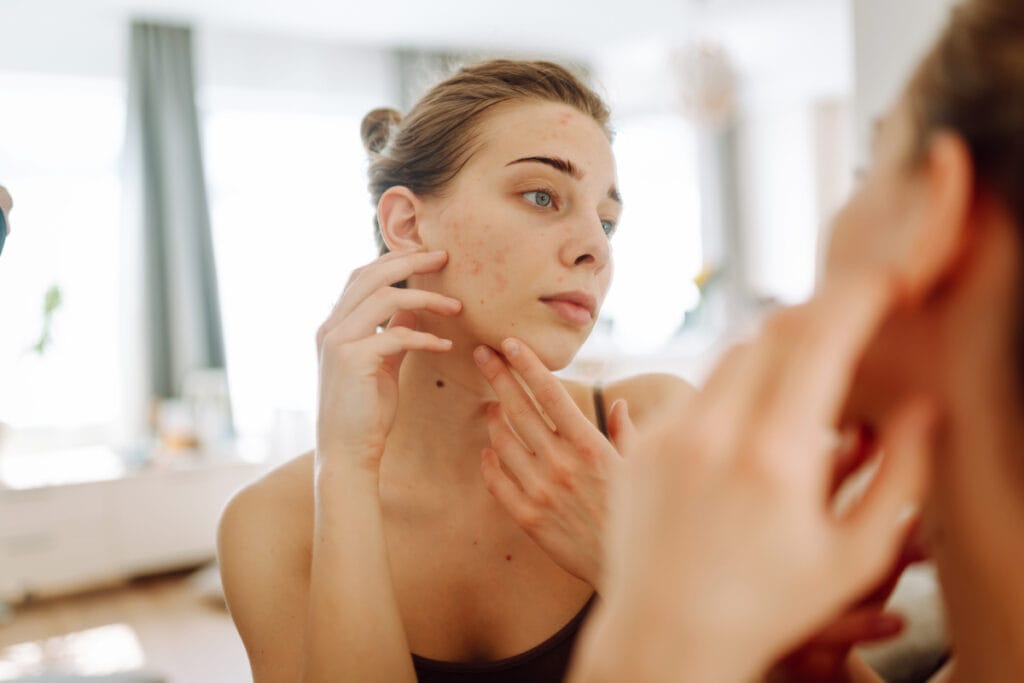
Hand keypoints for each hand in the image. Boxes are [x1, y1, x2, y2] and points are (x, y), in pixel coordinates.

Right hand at [315, 249, 461, 472]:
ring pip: (385, 298)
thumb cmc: (366, 412)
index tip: (428, 256)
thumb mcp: (382, 364)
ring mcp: (338, 342)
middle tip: (445, 257)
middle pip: (371, 275)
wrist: (347, 453)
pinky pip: (396, 335)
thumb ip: (392, 334)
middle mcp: (331, 328)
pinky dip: (425, 336)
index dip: (394, 260)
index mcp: (334, 326)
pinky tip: (445, 345)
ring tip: (456, 306)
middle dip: (411, 261)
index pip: (362, 276)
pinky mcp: (353, 361)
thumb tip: (412, 309)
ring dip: (426, 298)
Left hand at [473, 337, 633, 588]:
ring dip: (492, 417)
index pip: (551, 394)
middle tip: (481, 354)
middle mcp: (562, 464)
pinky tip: (488, 451)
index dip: (528, 365)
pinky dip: (489, 462)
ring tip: (490, 404)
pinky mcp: (529, 518)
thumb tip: (618, 404)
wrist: (633, 573)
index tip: (510, 343)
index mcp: (591, 446)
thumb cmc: (641, 515)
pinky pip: (498, 482)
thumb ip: (626, 432)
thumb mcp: (641, 468)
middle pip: (519, 410)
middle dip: (498, 376)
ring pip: (502, 442)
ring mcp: (542, 492)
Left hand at [573, 274, 936, 682]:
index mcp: (774, 460)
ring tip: (803, 380)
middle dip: (819, 314)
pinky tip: (750, 422)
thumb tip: (924, 407)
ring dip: (774, 351)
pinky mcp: (641, 446)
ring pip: (730, 355)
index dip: (856, 297)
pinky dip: (733, 387)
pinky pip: (696, 390)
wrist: (666, 636)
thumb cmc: (768, 607)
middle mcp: (713, 435)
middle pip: (772, 331)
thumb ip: (901, 475)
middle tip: (849, 323)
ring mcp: (668, 436)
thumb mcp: (854, 555)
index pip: (818, 341)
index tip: (882, 282)